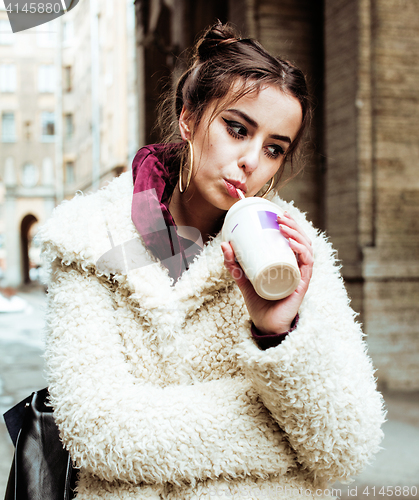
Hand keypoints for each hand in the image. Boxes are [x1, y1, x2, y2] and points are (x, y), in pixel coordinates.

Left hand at [221, 211, 313, 334]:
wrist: (265, 324)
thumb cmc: (259, 302)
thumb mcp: (243, 279)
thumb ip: (234, 264)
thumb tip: (225, 244)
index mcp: (287, 263)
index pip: (294, 240)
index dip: (291, 225)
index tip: (279, 214)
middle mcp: (297, 267)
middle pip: (302, 240)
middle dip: (293, 225)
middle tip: (280, 216)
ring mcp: (300, 274)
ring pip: (306, 248)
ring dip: (297, 233)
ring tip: (283, 226)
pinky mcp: (301, 283)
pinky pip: (306, 263)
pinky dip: (301, 250)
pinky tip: (292, 243)